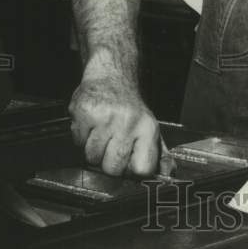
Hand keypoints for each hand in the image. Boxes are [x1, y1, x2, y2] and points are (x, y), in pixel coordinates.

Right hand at [69, 55, 174, 178]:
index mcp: (147, 129)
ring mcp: (105, 117)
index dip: (132, 171)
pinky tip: (91, 125)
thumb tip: (169, 174)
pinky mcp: (84, 112)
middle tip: (112, 145)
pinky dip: (82, 138)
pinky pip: (78, 143)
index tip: (129, 164)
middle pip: (113, 169)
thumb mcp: (149, 127)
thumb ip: (158, 154)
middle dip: (109, 163)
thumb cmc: (130, 107)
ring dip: (94, 150)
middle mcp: (128, 122)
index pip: (142, 168)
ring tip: (102, 134)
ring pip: (92, 158)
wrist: (112, 75)